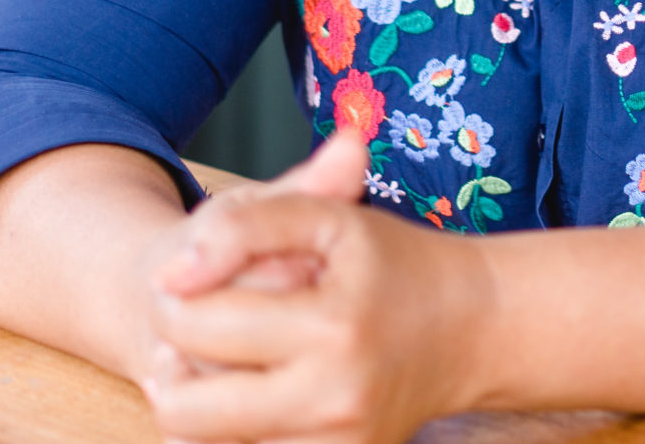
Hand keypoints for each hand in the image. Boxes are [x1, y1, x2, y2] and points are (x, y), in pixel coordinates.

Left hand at [138, 130, 496, 443]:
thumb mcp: (329, 220)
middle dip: (171, 365)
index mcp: (333, 328)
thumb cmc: (393, 265)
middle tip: (189, 330)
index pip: (198, 327)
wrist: (474, 327)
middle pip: (187, 410)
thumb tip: (172, 274)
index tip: (188, 282)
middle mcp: (335, 399)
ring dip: (197, 405)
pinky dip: (231, 431)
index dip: (174, 298)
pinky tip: (245, 394)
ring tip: (222, 360)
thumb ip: (248, 225)